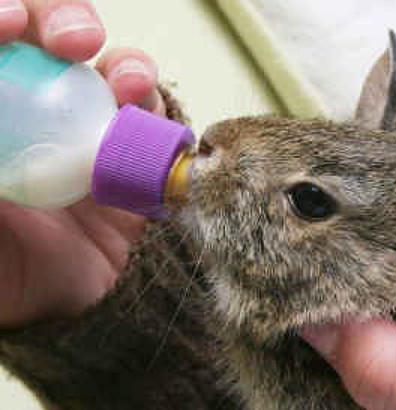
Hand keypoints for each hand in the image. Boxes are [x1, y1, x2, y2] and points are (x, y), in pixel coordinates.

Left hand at [0, 0, 164, 326]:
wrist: (58, 316)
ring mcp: (90, 131)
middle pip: (53, 39)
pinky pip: (154, 121)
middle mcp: (39, 108)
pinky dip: (157, 110)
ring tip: (129, 82)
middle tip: (73, 40)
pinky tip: (148, 112)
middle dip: (64, 23)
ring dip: (125, 65)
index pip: (0, 44)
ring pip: (110, 71)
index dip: (6, 21)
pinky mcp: (135, 157)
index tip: (7, 27)